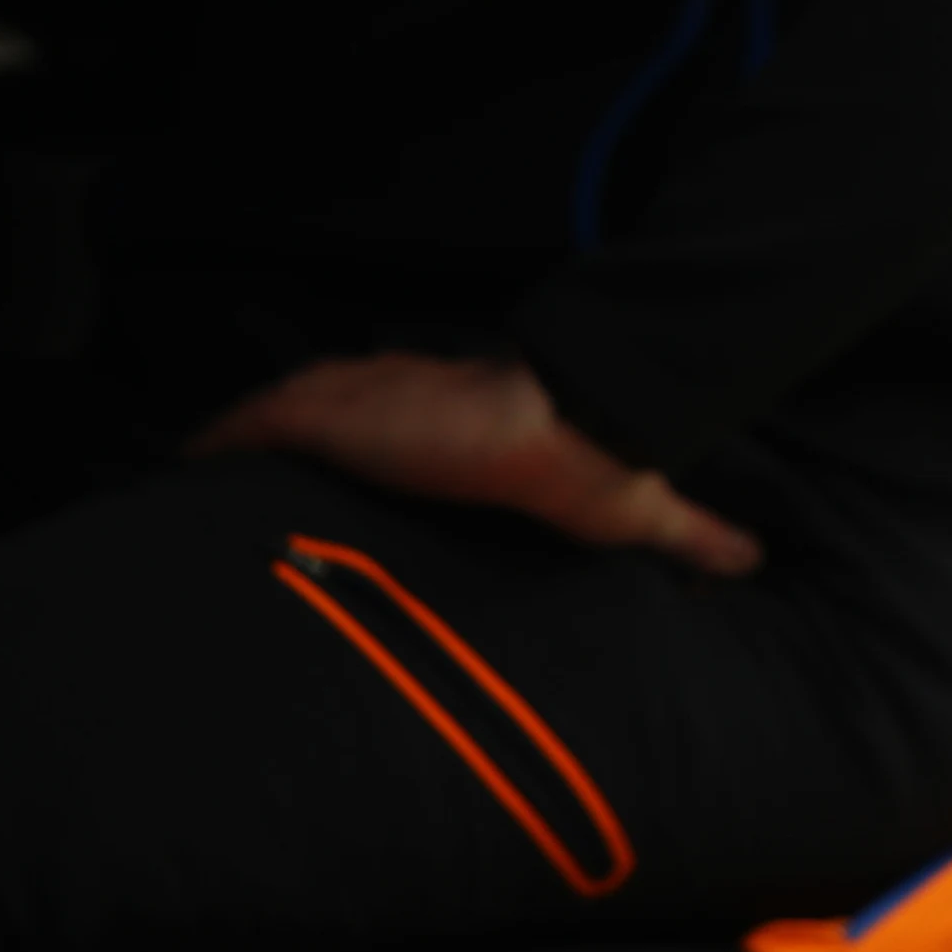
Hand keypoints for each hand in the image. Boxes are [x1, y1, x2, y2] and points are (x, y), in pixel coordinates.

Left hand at [192, 353, 763, 576]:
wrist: (555, 428)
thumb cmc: (586, 463)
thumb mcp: (636, 507)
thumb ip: (692, 534)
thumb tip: (757, 561)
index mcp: (460, 410)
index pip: (404, 406)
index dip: (376, 425)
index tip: (357, 454)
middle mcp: (402, 390)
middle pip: (335, 398)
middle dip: (307, 427)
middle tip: (273, 470)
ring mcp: (359, 394)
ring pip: (290, 407)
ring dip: (259, 435)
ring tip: (220, 473)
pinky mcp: (326, 410)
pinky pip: (251, 423)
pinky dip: (222, 442)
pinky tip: (194, 462)